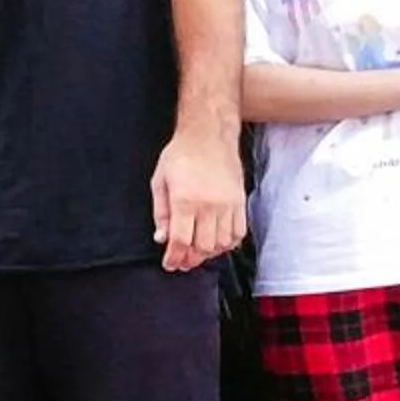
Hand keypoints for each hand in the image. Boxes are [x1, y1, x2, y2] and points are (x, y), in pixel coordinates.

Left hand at [151, 127, 247, 270]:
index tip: (169, 264)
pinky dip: (228, 244)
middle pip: (202, 247)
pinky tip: (217, 243)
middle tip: (182, 261)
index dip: (174, 257)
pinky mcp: (240, 202)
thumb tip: (161, 238)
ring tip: (197, 253)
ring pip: (221, 243)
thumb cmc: (180, 155)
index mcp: (185, 200)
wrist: (208, 136)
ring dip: (209, 253)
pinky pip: (238, 233)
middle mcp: (209, 205)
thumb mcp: (159, 181)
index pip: (181, 240)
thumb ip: (161, 213)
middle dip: (190, 259)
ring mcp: (228, 205)